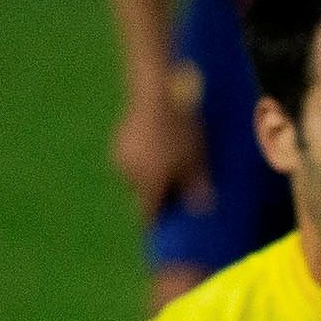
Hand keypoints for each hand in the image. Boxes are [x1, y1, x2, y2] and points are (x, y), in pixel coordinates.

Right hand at [113, 72, 206, 216]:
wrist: (155, 92)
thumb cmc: (180, 130)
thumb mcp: (196, 161)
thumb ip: (197, 187)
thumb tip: (200, 209)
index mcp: (146, 183)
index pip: (146, 214)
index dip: (156, 223)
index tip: (163, 229)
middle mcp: (128, 173)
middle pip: (142, 195)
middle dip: (158, 196)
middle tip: (178, 193)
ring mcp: (120, 154)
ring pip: (137, 176)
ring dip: (151, 177)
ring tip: (172, 167)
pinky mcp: (119, 139)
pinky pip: (134, 159)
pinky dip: (146, 161)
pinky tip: (161, 149)